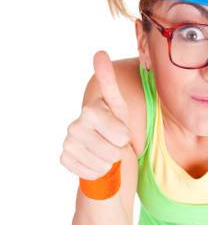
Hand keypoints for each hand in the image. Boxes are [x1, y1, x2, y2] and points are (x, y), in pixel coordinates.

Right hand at [60, 51, 134, 179]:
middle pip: (112, 152)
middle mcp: (75, 126)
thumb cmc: (114, 128)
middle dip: (118, 152)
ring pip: (102, 164)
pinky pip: (90, 172)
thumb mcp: (119, 107)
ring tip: (106, 152)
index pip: (119, 133)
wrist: (102, 151)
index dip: (124, 137)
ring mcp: (68, 143)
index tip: (123, 135)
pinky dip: (97, 171)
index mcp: (91, 111)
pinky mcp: (65, 159)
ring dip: (109, 162)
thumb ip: (109, 82)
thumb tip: (99, 52)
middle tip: (114, 144)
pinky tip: (95, 161)